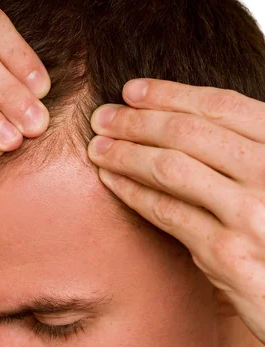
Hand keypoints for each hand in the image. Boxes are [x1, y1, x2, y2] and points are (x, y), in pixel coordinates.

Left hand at [87, 79, 264, 341]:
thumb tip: (181, 116)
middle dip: (136, 120)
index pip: (222, 106)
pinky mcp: (229, 256)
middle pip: (189, 132)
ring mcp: (252, 215)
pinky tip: (112, 180)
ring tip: (98, 147)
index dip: (170, 93)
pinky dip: (132, 191)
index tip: (131, 89)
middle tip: (102, 117)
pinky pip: (167, 212)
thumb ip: (246, 149)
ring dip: (125, 153)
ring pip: (170, 168)